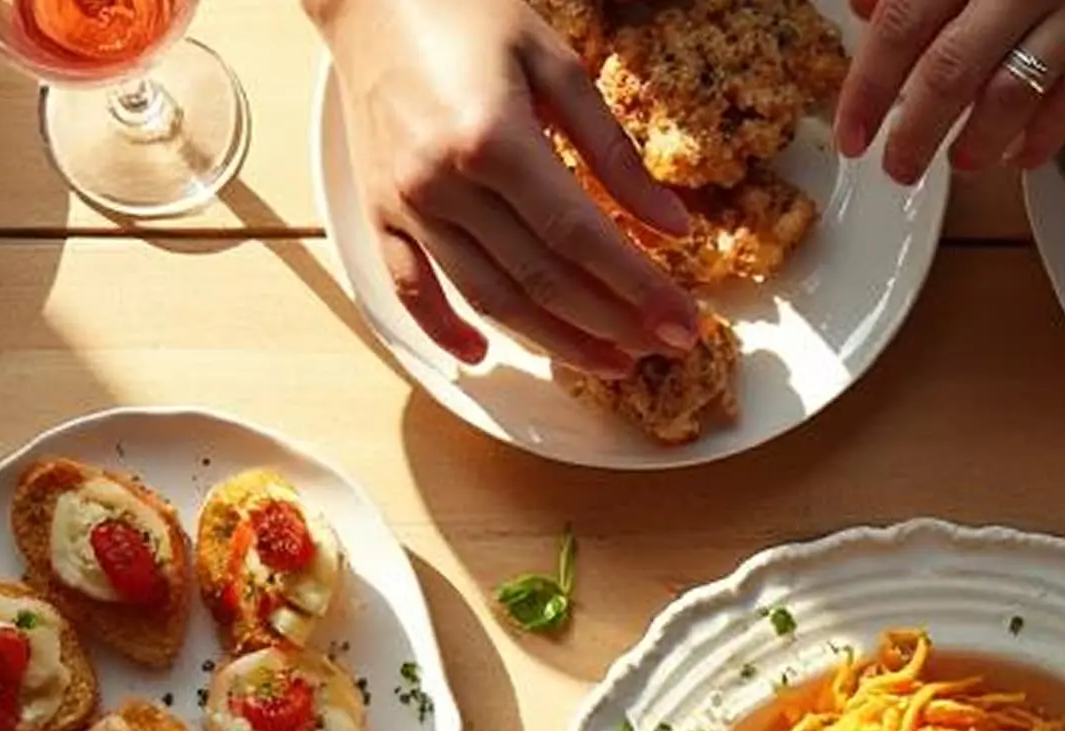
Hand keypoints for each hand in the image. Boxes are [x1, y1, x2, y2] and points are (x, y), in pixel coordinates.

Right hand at [308, 0, 700, 375]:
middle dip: (613, 325)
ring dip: (555, 342)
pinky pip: (412, 290)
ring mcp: (406, 206)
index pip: (583, 239)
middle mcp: (445, 185)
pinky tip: (486, 357)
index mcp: (495, 140)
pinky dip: (446, 330)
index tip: (685, 325)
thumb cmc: (470, 14)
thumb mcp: (556, 64)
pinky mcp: (379, 213)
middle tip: (664, 349)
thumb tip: (673, 226)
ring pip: (490, 300)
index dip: (639, 290)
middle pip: (543, 280)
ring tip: (610, 362)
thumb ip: (614, 150)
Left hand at [835, 0, 1064, 183]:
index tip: (852, 133)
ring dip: (979, 140)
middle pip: (954, 65)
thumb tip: (866, 11)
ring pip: (1018, 88)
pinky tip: (1021, 155)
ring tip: (959, 163)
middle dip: (916, 130)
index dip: (871, 82)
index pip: (908, 17)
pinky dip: (1047, 134)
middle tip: (897, 169)